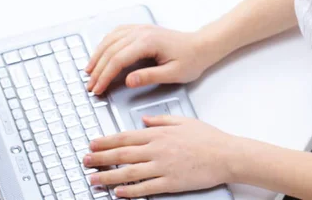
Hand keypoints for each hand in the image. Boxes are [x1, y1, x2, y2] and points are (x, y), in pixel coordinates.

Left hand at [83, 115, 235, 196]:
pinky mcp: (170, 182)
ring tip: (94, 179)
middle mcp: (158, 149)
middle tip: (85, 161)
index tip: (93, 144)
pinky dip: (130, 191)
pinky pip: (145, 188)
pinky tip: (118, 193)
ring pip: (129, 172)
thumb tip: (145, 120)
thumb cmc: (208, 138)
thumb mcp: (184, 120)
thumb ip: (162, 119)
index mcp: (160, 133)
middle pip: (122, 154)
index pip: (126, 136)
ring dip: (109, 176)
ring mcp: (163, 167)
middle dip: (100, 158)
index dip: (106, 141)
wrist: (225, 155)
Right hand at [85, 24, 214, 94]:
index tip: (98, 89)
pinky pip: (117, 33)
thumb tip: (128, 81)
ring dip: (98, 55)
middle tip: (91, 86)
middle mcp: (142, 32)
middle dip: (98, 69)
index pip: (118, 59)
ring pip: (111, 39)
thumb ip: (149, 77)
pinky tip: (101, 52)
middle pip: (111, 50)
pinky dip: (105, 43)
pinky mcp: (141, 29)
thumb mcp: (173, 74)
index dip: (105, 75)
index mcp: (148, 42)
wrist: (201, 46)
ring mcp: (141, 29)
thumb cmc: (190, 60)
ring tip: (89, 71)